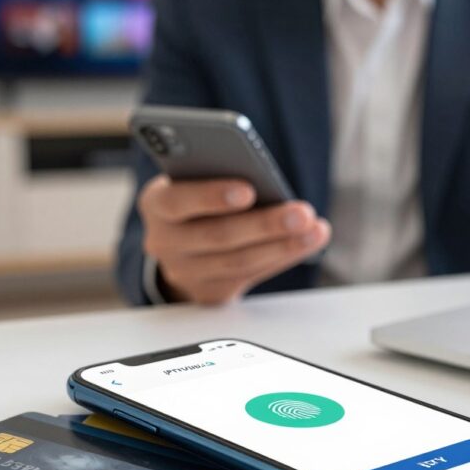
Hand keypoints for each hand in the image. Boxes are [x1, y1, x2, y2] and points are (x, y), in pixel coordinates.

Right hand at [138, 175, 331, 304]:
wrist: (180, 243)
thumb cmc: (197, 199)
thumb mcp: (195, 180)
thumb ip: (216, 176)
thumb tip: (263, 179)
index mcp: (156, 203)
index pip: (177, 200)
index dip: (212, 196)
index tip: (249, 189)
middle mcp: (164, 242)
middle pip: (218, 235)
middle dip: (264, 224)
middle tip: (302, 212)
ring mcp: (185, 272)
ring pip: (239, 261)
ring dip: (283, 245)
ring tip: (314, 228)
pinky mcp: (210, 292)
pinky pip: (251, 276)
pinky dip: (283, 257)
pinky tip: (309, 240)